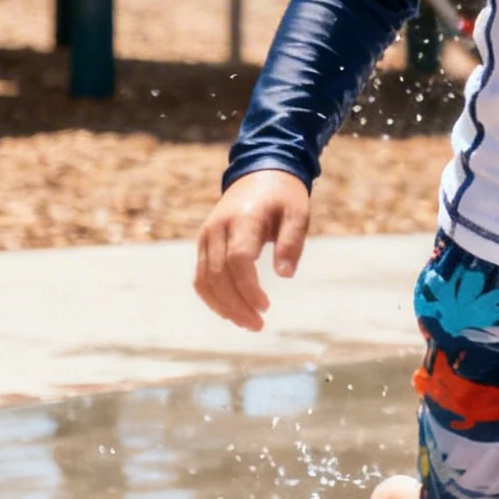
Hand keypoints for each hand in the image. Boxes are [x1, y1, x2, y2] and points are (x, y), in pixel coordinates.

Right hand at [194, 169, 309, 330]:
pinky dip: (212, 298)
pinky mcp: (203, 243)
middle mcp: (218, 228)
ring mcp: (207, 236)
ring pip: (204, 279)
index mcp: (243, 218)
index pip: (238, 259)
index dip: (248, 288)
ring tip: (247, 324)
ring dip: (223, 307)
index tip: (265, 307)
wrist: (258, 173)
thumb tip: (285, 275)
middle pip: (218, 274)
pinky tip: (231, 312)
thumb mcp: (298, 212)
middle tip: (258, 325)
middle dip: (236, 305)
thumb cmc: (283, 196)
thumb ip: (292, 241)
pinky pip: (200, 277)